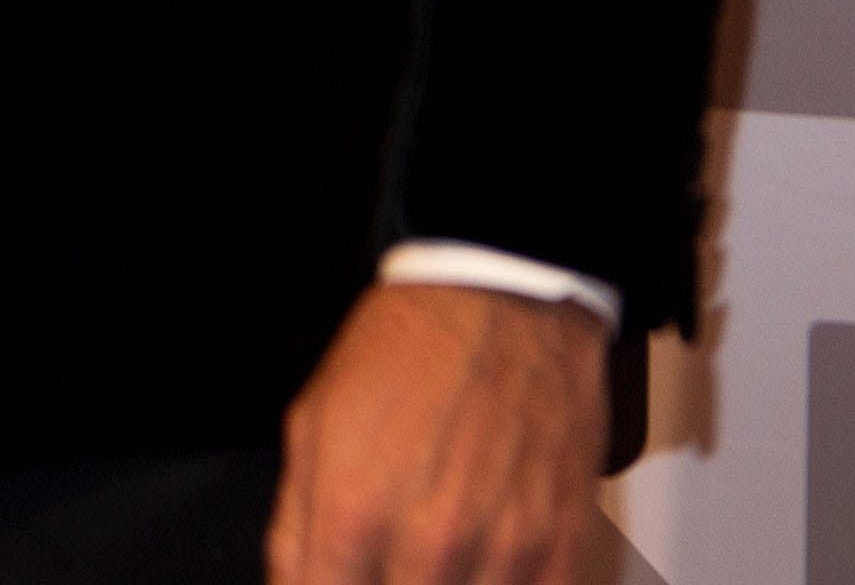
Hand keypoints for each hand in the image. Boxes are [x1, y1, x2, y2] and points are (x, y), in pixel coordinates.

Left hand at [271, 281, 607, 584]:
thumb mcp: (314, 422)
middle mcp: (429, 544)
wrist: (509, 297)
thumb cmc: (411, 349)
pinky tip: (482, 561)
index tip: (339, 578)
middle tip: (387, 560)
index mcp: (353, 513)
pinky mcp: (561, 550)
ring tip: (433, 558)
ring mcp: (502, 554)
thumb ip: (294, 531)